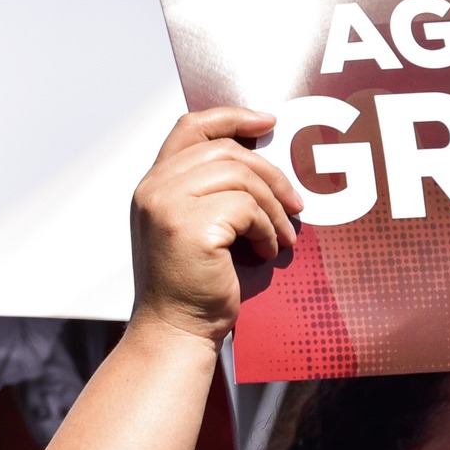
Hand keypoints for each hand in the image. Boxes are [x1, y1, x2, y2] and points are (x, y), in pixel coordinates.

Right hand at [128, 108, 301, 345]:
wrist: (175, 332)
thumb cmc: (191, 286)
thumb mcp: (192, 227)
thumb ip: (208, 192)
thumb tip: (261, 159)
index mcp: (153, 185)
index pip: (190, 127)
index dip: (232, 117)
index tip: (268, 122)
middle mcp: (154, 189)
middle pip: (226, 151)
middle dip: (270, 173)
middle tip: (296, 202)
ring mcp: (168, 206)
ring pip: (241, 178)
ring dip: (273, 208)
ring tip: (282, 236)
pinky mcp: (191, 227)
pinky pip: (247, 208)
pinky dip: (267, 230)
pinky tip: (267, 252)